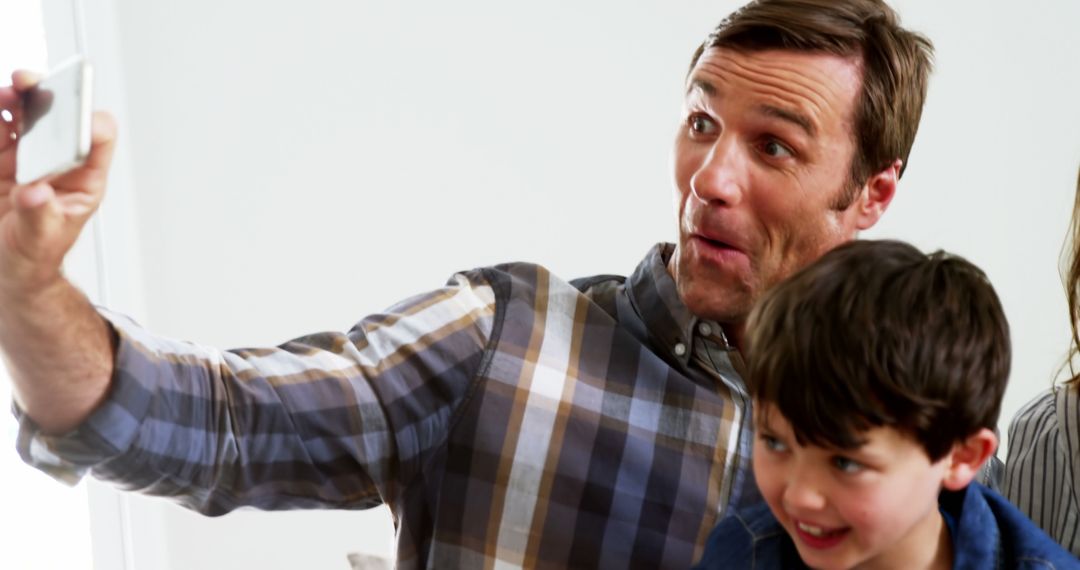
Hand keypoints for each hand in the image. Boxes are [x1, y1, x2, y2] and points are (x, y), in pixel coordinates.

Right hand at [0, 70, 116, 295]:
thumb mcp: (39, 241)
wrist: (7, 268)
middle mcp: (57, 163)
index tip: (74, 117)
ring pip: (25, 117)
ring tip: (8, 92)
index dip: (89, 123)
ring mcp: (27, 158)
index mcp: (83, 181)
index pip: (97, 140)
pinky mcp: (0, 160)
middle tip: (31, 85)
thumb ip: (37, 215)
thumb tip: (36, 191)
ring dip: (15, 100)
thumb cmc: (34, 256)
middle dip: (47, 97)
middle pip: (60, 118)